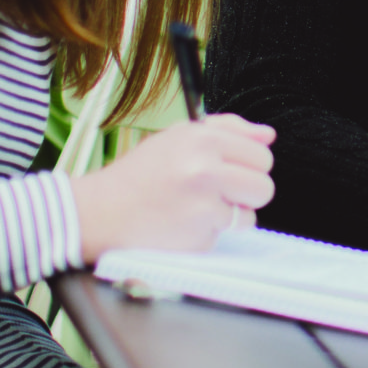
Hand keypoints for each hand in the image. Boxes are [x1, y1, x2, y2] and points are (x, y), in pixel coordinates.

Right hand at [71, 114, 274, 262]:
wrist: (99, 212)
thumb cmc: (139, 175)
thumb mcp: (177, 137)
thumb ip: (227, 130)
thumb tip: (268, 136)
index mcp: (202, 139)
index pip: (261, 154)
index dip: (248, 166)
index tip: (228, 171)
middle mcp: (205, 168)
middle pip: (264, 186)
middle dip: (246, 193)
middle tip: (217, 193)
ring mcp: (203, 204)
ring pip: (250, 215)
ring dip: (230, 216)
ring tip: (197, 209)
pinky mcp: (198, 235)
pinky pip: (223, 236)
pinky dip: (207, 234)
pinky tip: (182, 225)